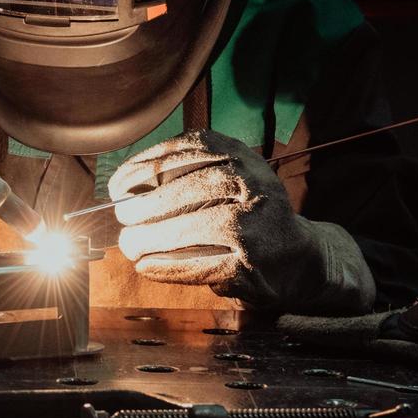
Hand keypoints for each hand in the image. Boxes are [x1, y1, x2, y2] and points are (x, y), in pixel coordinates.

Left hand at [108, 129, 371, 311]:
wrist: (299, 257)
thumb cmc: (249, 213)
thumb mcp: (230, 175)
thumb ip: (186, 172)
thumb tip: (124, 188)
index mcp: (241, 155)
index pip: (185, 151)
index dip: (143, 167)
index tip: (118, 185)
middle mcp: (251, 185)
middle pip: (183, 192)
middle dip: (142, 207)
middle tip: (122, 220)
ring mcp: (252, 227)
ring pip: (188, 229)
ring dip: (148, 239)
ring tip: (129, 245)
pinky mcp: (248, 266)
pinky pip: (196, 265)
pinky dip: (165, 266)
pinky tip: (147, 266)